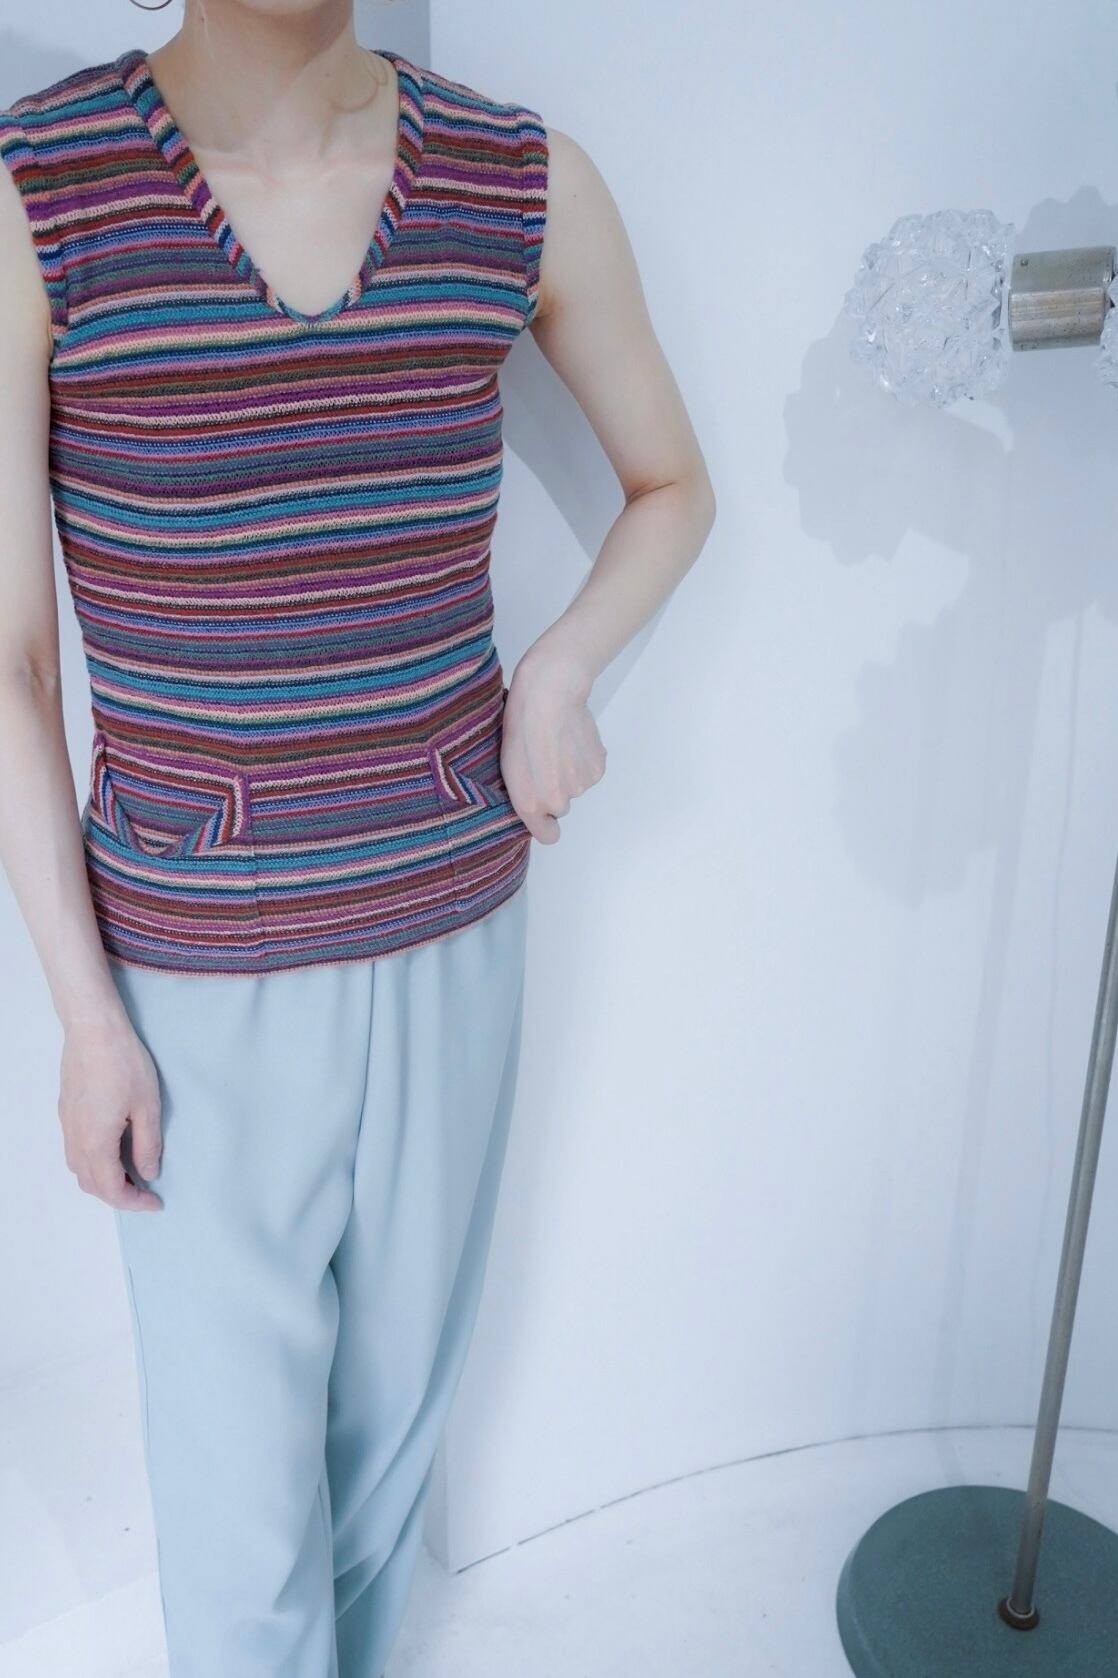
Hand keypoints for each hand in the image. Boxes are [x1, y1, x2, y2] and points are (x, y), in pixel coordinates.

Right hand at [58, 1009, 163, 1210]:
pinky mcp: (66, 1111)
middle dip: (118, 1195)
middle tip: (145, 1192)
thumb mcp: (147, 1106)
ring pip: (79, 1169)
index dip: (134, 1202)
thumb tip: (148, 1172)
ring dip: (103, 1180)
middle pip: (91, 1184)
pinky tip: (113, 1149)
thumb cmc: (123, 1062)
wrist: (93, 1029)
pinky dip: (92, 1162)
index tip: (155, 1202)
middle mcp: (76, 1138)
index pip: (111, 1189)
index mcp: (96, 1142)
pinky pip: (75, 1150)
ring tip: (130, 1173)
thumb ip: (147, 1145)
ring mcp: (67, 1124)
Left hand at [501, 647, 606, 843]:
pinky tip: (573, 739)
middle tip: (543, 759)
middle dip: (553, 789)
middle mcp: (558, 802)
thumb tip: (539, 805)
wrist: (549, 694)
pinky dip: (583, 760)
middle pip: (559, 806)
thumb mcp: (507, 765)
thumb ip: (524, 794)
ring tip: (557, 743)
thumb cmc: (520, 725)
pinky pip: (589, 772)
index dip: (544, 823)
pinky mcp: (597, 769)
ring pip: (575, 786)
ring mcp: (580, 786)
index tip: (540, 807)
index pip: (547, 835)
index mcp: (530, 804)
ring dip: (568, 772)